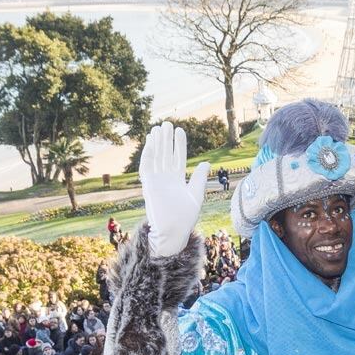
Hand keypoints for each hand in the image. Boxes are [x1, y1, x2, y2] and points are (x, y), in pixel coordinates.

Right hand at [140, 121, 209, 257]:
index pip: (178, 158)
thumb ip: (200, 178)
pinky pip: (147, 167)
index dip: (178, 145)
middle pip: (165, 155)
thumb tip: (207, 163)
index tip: (179, 130)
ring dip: (157, 143)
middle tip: (167, 123)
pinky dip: (148, 154)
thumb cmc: (185, 217)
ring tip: (158, 128)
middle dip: (166, 140)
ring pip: (156, 158)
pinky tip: (151, 142)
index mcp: (178, 181)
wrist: (173, 231)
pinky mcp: (149, 185)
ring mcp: (157, 181)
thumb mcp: (196, 194)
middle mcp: (166, 179)